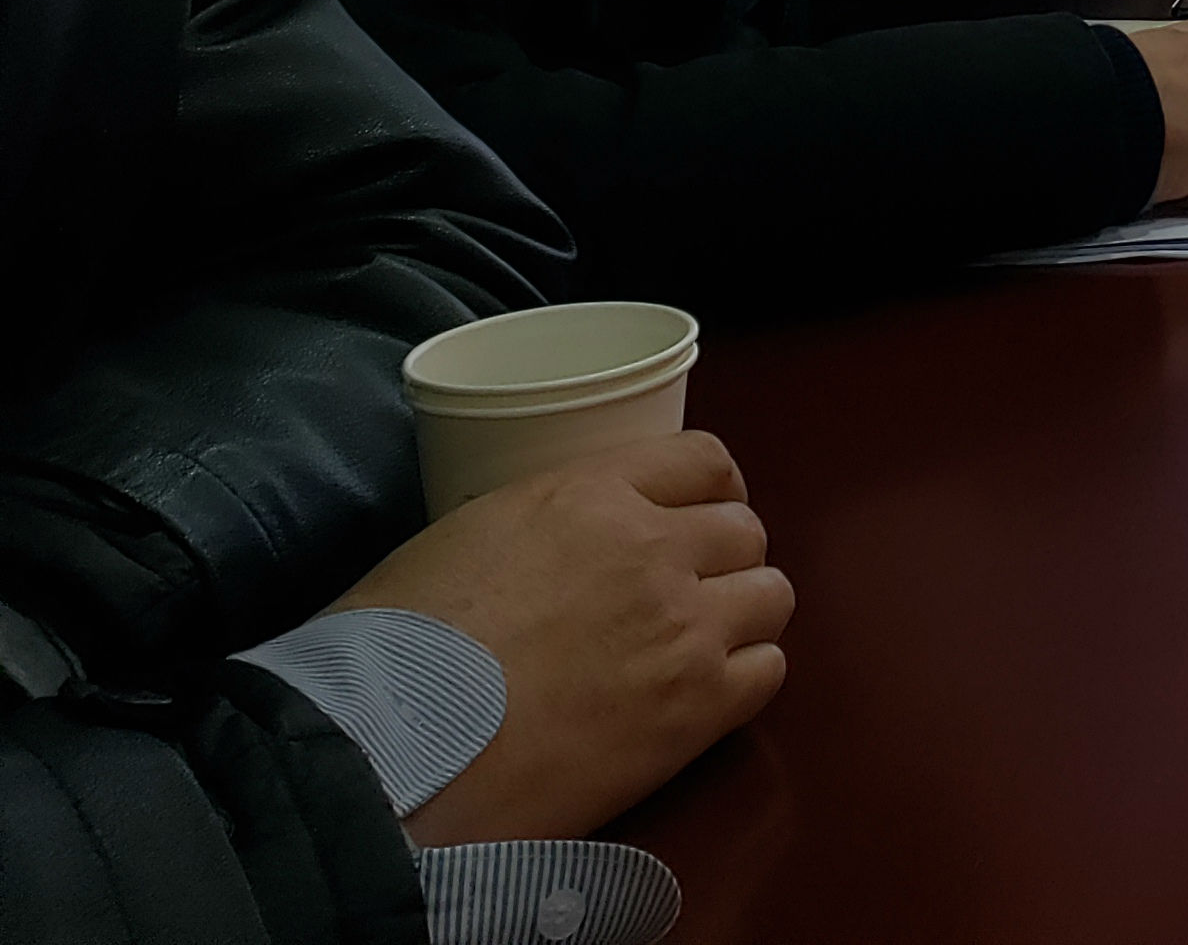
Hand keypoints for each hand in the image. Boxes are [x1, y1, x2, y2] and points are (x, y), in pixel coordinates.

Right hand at [337, 430, 790, 846]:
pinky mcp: (695, 710)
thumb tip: (564, 544)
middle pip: (744, 531)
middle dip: (721, 558)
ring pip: (771, 595)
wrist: (387, 756)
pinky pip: (768, 670)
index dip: (711, 489)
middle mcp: (654, 549)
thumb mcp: (468, 536)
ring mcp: (684, 628)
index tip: (702, 513)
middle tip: (684, 595)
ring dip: (740, 615)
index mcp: (592, 494)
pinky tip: (700, 694)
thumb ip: (545, 524)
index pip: (703, 459)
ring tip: (695, 646)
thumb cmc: (392, 651)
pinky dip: (743, 677)